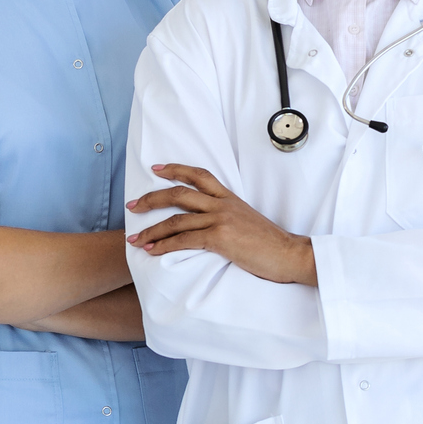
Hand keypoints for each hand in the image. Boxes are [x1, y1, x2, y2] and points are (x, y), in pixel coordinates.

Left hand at [127, 164, 315, 284]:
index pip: (199, 175)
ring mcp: (221, 220)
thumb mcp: (248, 221)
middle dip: (151, 199)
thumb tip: (209, 225)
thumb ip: (228, 217)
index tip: (157, 169)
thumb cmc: (270, 244)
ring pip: (176, 219)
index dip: (176, 169)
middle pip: (179, 194)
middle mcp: (223, 205)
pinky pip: (184, 239)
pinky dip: (164, 245)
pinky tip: (153, 251)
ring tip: (135, 238)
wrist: (290, 254)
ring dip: (152, 230)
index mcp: (230, 198)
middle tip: (132, 205)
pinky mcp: (220, 238)